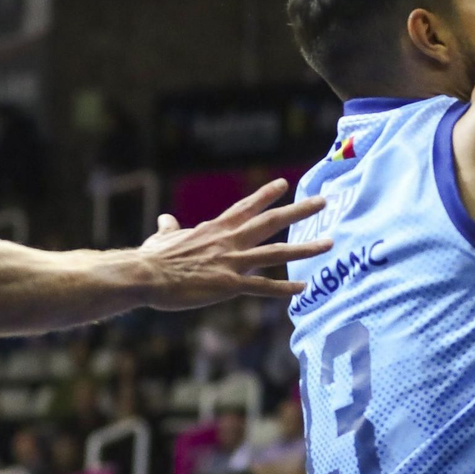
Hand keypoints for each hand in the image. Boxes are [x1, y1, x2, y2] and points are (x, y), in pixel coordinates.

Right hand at [137, 179, 331, 309]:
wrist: (145, 275)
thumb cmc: (151, 258)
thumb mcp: (163, 237)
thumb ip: (170, 228)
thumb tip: (165, 219)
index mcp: (216, 228)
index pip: (247, 206)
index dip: (266, 195)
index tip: (284, 184)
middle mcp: (230, 240)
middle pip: (272, 220)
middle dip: (299, 210)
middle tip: (323, 200)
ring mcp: (232, 261)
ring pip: (277, 251)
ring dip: (305, 247)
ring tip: (329, 242)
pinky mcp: (229, 284)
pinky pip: (263, 287)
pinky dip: (284, 289)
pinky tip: (303, 289)